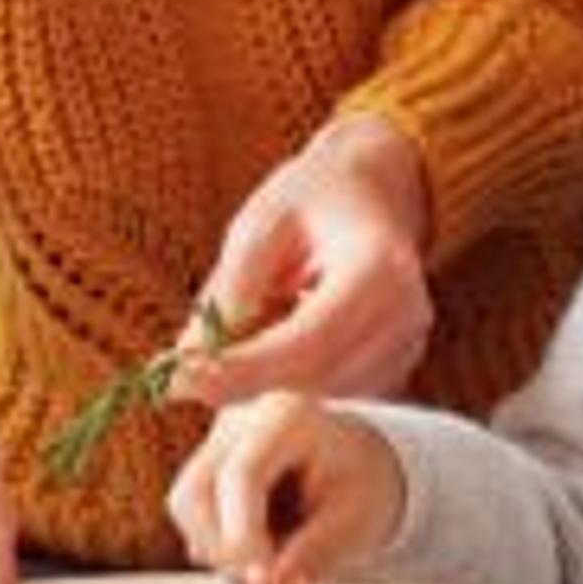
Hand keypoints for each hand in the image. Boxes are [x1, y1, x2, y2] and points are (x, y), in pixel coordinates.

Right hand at [165, 390, 406, 583]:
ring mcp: (217, 441)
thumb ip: (312, 554)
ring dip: (218, 554)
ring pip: (184, 506)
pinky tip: (258, 556)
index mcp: (286, 419)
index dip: (242, 535)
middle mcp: (240, 422)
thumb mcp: (354, 521)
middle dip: (223, 550)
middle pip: (195, 491)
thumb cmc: (360, 484)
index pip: (242, 475)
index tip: (262, 581)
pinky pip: (191, 516)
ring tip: (269, 575)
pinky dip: (217, 548)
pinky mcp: (206, 467)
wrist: (357, 464)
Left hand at [170, 115, 434, 405]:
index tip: (177, 378)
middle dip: (241, 381)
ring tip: (230, 340)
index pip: (308, 341)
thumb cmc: (314, 196)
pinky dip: (287, 379)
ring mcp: (406, 346)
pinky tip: (269, 341)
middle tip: (175, 373)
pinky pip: (328, 392)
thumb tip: (187, 359)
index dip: (242, 369)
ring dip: (262, 382)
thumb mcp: (262, 222)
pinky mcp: (394, 366)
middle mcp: (406, 316)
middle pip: (313, 377)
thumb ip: (232, 288)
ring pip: (317, 393)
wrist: (372, 190)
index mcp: (381, 269)